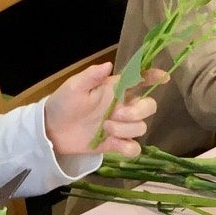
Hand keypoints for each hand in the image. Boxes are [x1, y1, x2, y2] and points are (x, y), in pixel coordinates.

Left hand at [43, 63, 162, 157]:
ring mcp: (121, 126)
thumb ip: (90, 76)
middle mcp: (123, 106)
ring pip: (142, 128)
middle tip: (118, 114)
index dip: (154, 77)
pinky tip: (114, 146)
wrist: (51, 130)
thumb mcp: (74, 87)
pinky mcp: (116, 145)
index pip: (140, 79)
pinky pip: (134, 148)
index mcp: (115, 89)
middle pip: (149, 106)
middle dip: (139, 111)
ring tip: (104, 128)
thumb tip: (108, 66)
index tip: (163, 78)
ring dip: (125, 129)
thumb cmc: (63, 103)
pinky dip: (128, 148)